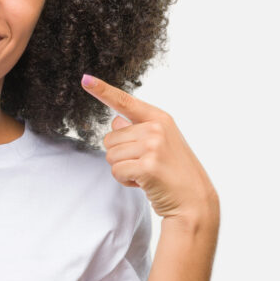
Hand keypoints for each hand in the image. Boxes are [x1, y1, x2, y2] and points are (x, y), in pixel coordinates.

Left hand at [82, 75, 215, 221]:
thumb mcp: (160, 144)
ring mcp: (153, 146)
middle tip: (146, 165)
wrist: (194, 201)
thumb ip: (138, 130)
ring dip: (123, 169)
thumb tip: (116, 120)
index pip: (125, 102)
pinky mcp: (147, 166)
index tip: (85, 79)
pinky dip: (125, 180)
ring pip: (110, 155)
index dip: (102, 90)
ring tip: (147, 173)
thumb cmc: (174, 172)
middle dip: (121, 156)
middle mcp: (156, 128)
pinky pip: (116, 171)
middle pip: (109, 138)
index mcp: (159, 119)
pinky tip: (145, 182)